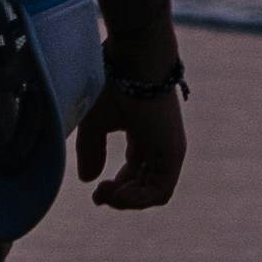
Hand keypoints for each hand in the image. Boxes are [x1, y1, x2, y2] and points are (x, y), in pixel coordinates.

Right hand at [76, 75, 186, 212]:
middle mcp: (158, 143)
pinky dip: (139, 199)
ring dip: (128, 201)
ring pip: (153, 192)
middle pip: (144, 183)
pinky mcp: (173, 153)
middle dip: (120, 196)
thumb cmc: (113, 83)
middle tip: (99, 196)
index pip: (135, 169)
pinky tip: (118, 195)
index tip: (95, 191)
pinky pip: (160, 192)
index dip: (116, 187)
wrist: (134, 60)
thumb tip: (89, 180)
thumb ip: (92, 151)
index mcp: (143, 134)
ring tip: (107, 196)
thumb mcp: (95, 123)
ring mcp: (168, 149)